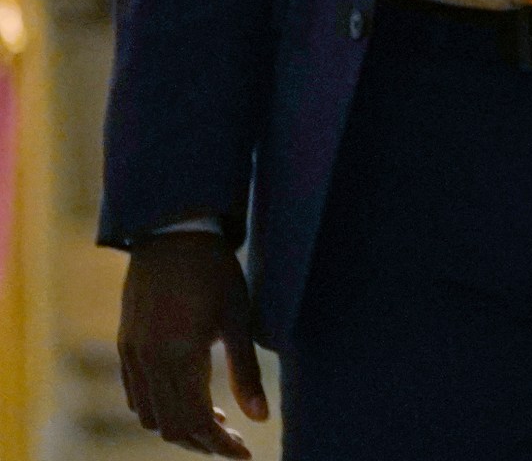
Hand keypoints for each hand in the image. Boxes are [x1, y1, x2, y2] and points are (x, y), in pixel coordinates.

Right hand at [119, 231, 264, 458]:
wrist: (173, 235)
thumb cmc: (216, 273)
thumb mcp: (238, 320)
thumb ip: (246, 373)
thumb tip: (262, 419)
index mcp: (179, 357)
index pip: (195, 422)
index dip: (220, 445)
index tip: (245, 454)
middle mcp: (148, 361)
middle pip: (170, 425)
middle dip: (202, 442)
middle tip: (234, 443)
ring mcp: (132, 354)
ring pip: (149, 414)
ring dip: (180, 427)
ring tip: (216, 423)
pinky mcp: (126, 344)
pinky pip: (135, 393)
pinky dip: (158, 408)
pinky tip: (186, 400)